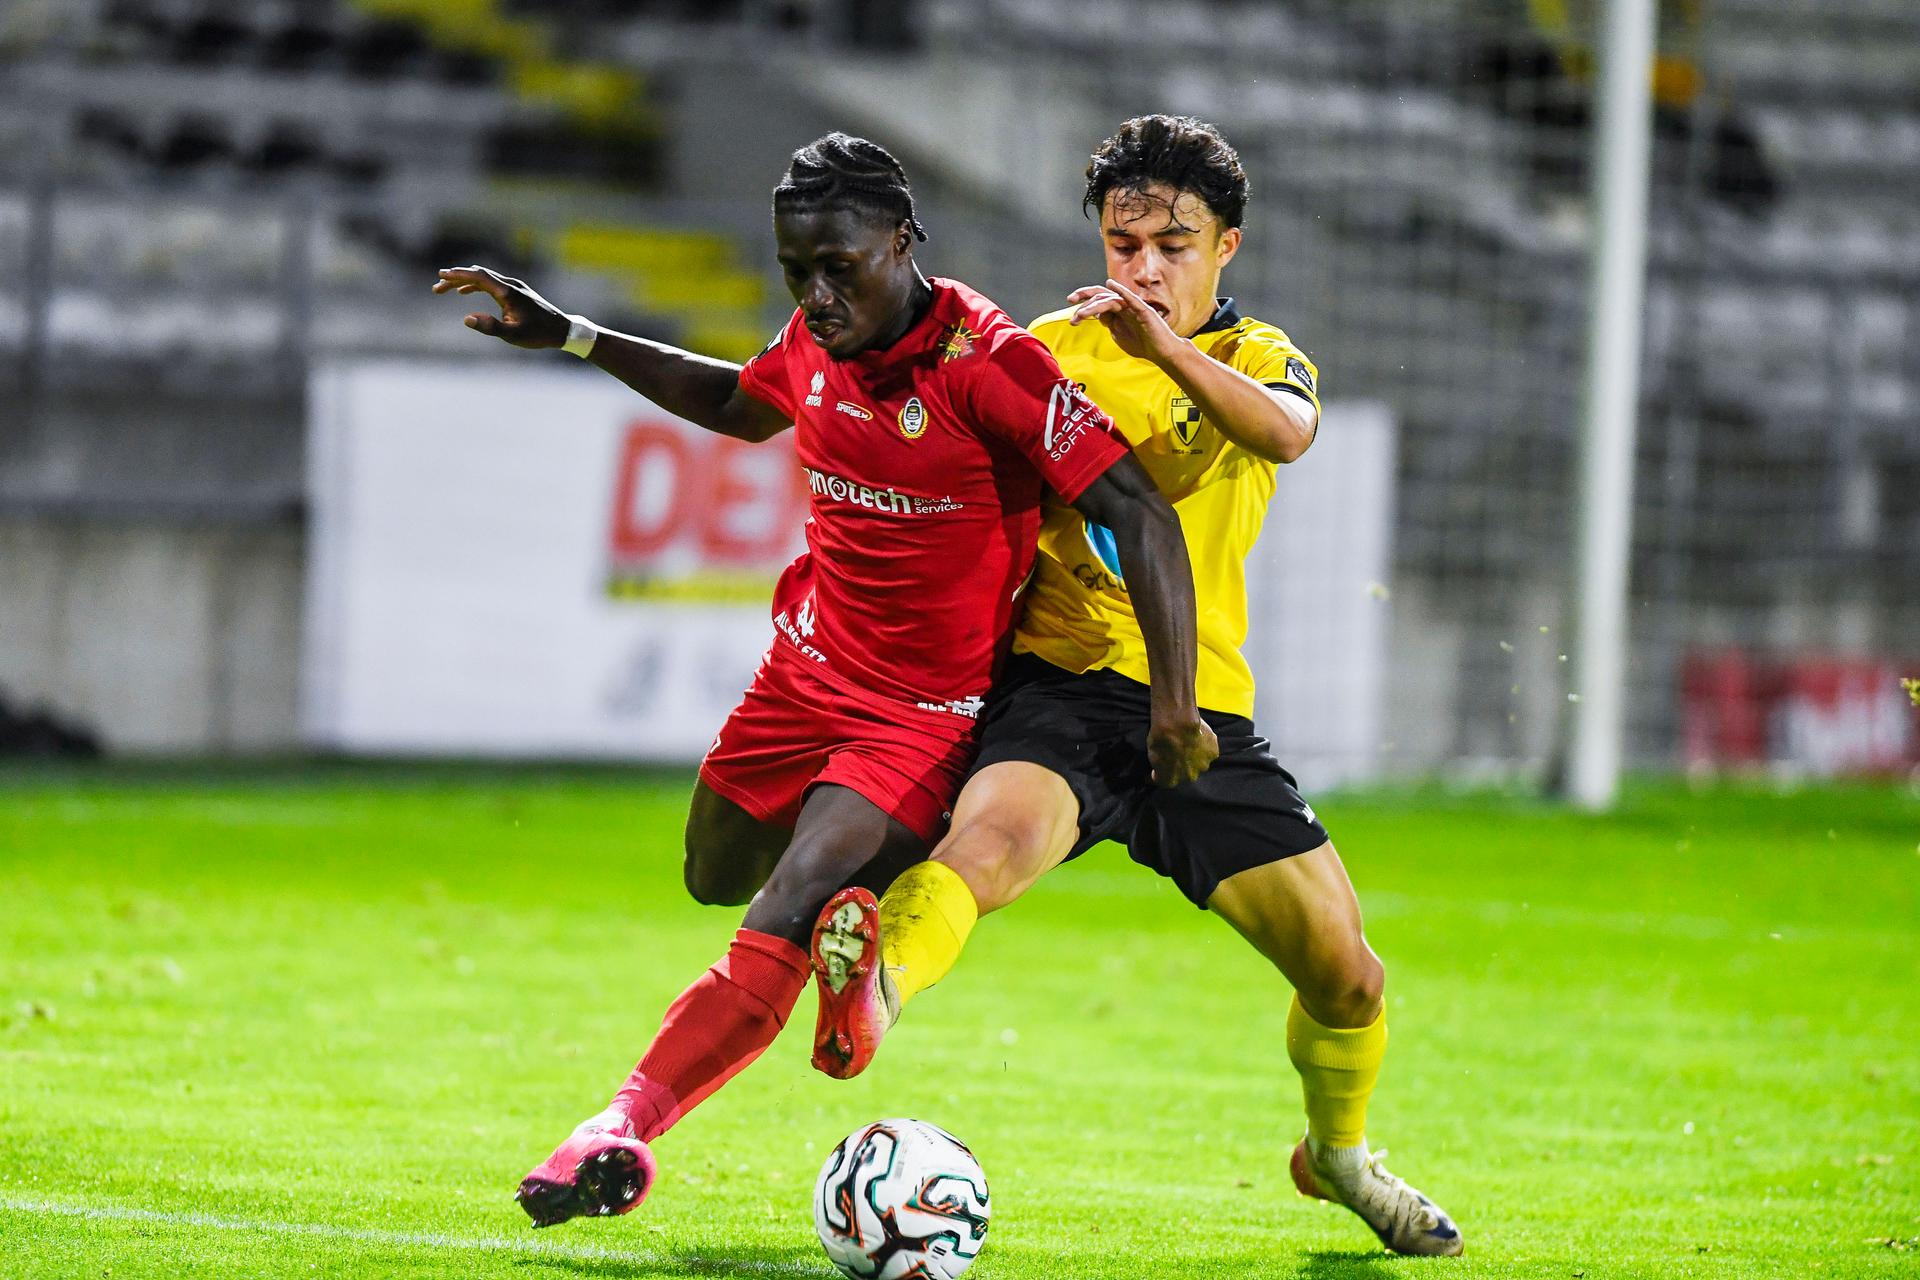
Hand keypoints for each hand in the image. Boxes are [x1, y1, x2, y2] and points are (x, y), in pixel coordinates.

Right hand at [432, 265, 570, 348]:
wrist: (562, 330)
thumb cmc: (539, 334)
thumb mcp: (513, 335)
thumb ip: (490, 327)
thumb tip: (466, 319)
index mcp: (507, 292)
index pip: (479, 276)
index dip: (458, 275)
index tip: (441, 275)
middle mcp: (510, 285)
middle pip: (478, 274)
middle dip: (455, 278)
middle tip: (436, 287)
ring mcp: (514, 286)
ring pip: (483, 278)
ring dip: (463, 282)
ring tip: (444, 290)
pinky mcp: (516, 292)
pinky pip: (490, 284)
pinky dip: (475, 285)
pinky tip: (465, 293)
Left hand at [1067, 278, 1189, 366]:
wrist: (1161, 352)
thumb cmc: (1142, 344)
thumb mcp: (1119, 335)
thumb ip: (1110, 324)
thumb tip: (1099, 316)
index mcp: (1118, 311)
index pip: (1098, 301)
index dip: (1084, 305)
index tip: (1072, 316)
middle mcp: (1124, 306)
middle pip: (1102, 294)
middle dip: (1084, 296)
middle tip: (1070, 300)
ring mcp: (1134, 307)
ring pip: (1111, 299)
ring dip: (1094, 305)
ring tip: (1081, 313)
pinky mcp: (1144, 310)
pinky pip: (1131, 298)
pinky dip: (1121, 290)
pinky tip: (1111, 284)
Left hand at [1147, 709, 1217, 787]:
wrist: (1177, 725)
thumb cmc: (1161, 739)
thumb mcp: (1152, 754)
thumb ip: (1159, 764)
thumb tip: (1159, 767)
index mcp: (1170, 780)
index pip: (1167, 781)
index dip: (1164, 773)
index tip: (1161, 766)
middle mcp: (1188, 777)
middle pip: (1187, 774)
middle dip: (1183, 766)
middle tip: (1179, 752)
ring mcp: (1203, 766)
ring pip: (1200, 763)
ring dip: (1196, 756)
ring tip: (1190, 742)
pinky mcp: (1213, 754)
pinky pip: (1209, 751)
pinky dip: (1206, 746)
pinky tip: (1200, 736)